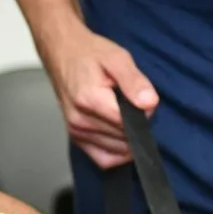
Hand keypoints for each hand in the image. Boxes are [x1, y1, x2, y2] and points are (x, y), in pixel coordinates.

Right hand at [39, 20, 157, 168]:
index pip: (128, 123)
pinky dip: (117, 153)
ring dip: (128, 138)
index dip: (143, 113)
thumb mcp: (117, 57)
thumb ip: (134, 81)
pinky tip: (122, 136)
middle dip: (136, 124)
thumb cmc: (89, 53)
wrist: (63, 53)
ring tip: (123, 113)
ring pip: (117, 150)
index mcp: (89, 100)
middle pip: (124, 138)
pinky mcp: (77, 139)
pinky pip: (104, 160)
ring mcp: (77, 132)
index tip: (141, 98)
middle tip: (133, 103)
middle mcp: (80, 121)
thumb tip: (149, 103)